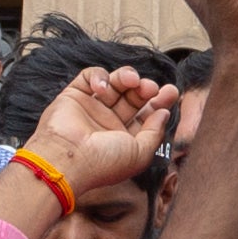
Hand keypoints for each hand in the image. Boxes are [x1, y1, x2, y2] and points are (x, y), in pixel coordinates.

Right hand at [24, 66, 177, 201]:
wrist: (66, 159)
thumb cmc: (103, 162)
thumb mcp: (140, 153)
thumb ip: (155, 132)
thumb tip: (164, 112)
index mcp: (124, 138)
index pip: (146, 115)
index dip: (160, 102)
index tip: (171, 92)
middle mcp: (108, 122)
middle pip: (133, 97)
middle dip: (145, 88)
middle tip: (150, 87)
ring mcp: (91, 108)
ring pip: (115, 83)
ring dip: (126, 77)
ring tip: (131, 81)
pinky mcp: (74, 95)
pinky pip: (90, 77)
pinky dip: (100, 76)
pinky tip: (103, 87)